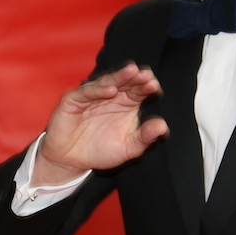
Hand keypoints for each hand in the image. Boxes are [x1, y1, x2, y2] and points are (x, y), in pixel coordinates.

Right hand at [31, 63, 168, 186]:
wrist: (72, 162)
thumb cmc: (101, 151)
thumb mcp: (128, 148)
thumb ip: (145, 138)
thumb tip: (163, 126)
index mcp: (126, 103)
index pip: (139, 90)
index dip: (147, 87)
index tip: (155, 87)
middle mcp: (110, 96)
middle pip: (124, 82)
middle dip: (135, 77)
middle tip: (145, 75)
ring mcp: (91, 96)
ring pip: (106, 82)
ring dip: (118, 77)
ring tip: (132, 72)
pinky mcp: (73, 100)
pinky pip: (86, 93)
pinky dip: (97, 91)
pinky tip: (111, 91)